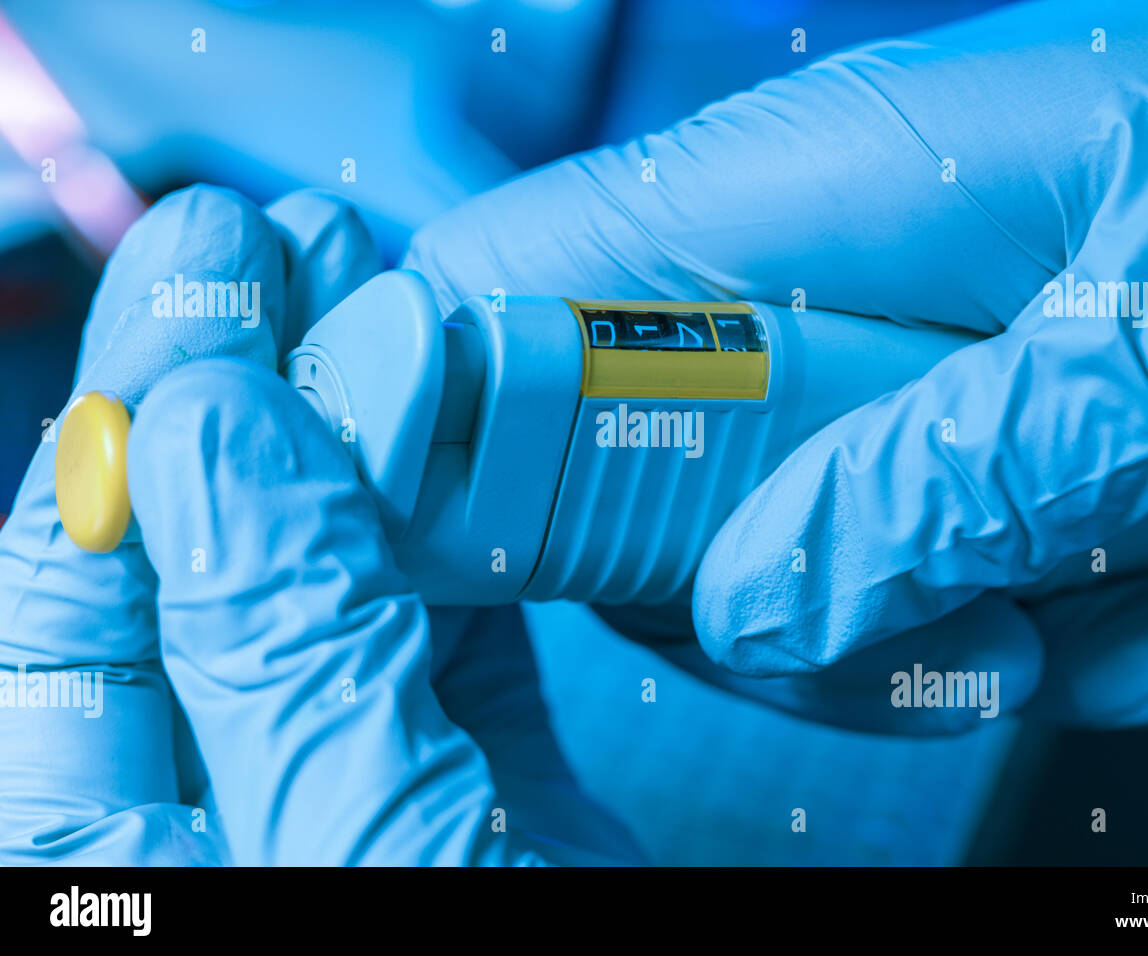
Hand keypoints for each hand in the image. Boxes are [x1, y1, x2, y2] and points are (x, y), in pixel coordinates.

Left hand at [0, 185, 637, 863]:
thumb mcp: (366, 853)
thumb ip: (290, 658)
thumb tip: (216, 433)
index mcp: (125, 852)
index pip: (65, 601)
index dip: (129, 415)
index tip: (201, 271)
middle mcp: (229, 801)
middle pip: (200, 564)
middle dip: (242, 390)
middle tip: (285, 243)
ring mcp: (358, 778)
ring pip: (329, 577)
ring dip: (364, 439)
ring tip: (384, 294)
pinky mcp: (473, 775)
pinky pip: (447, 628)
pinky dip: (471, 529)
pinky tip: (478, 434)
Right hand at [402, 0, 1147, 729]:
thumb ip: (950, 475)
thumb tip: (760, 599)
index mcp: (819, 185)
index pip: (515, 271)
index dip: (444, 400)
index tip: (468, 543)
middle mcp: (822, 294)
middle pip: (625, 478)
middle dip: (756, 601)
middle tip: (930, 627)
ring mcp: (888, 402)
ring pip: (776, 586)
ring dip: (940, 645)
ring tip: (1117, 601)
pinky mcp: (962, 489)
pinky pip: (918, 622)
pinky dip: (1066, 653)